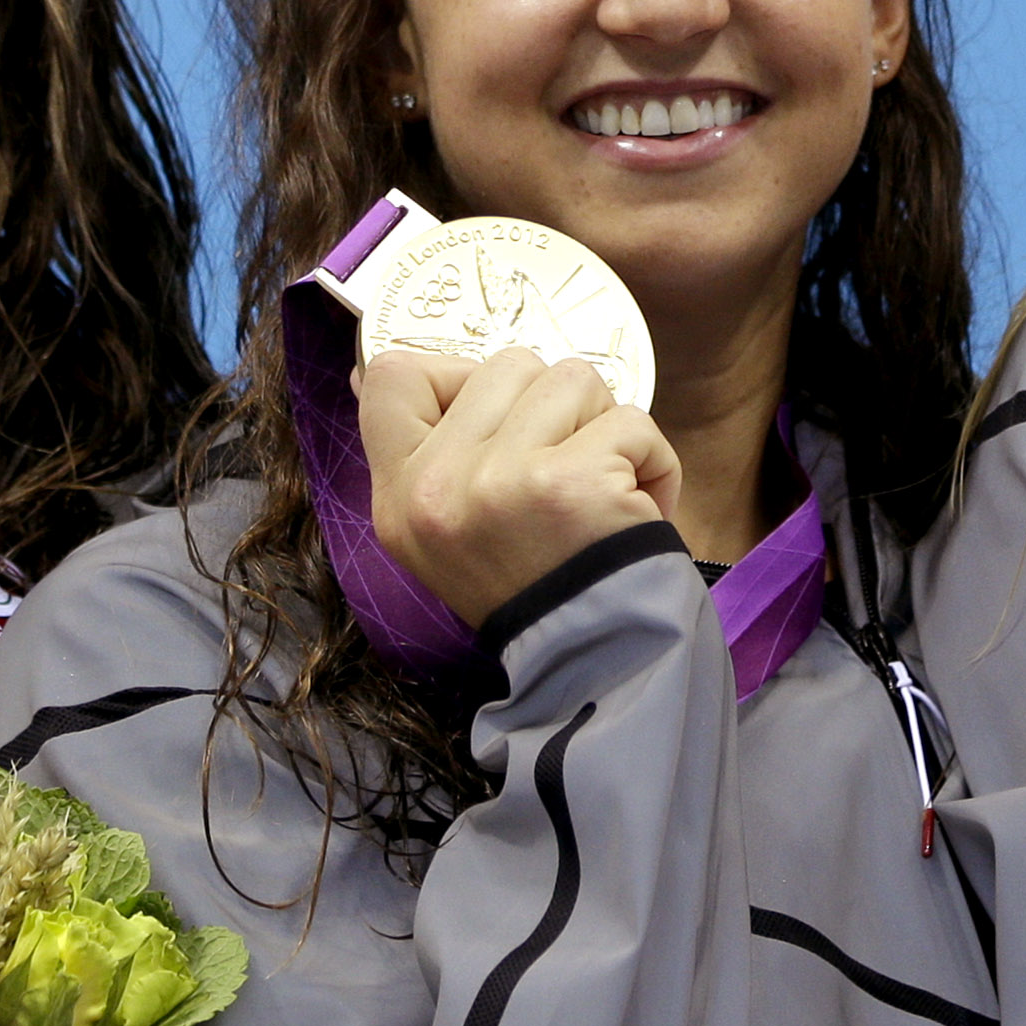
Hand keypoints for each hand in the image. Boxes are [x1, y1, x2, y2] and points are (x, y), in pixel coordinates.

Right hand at [355, 346, 682, 629]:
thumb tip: (372, 374)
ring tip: (600, 488)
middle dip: (553, 408)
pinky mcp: (569, 483)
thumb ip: (424, 450)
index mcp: (399, 494)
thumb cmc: (533, 585)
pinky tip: (639, 506)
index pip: (392, 378)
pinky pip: (632, 422)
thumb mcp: (439, 532)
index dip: (452, 374)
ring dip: (604, 427)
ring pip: (573, 379)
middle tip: (561, 473)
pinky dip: (653, 460)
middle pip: (505, 365)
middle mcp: (436, 485)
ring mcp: (500, 480)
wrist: (591, 660)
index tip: (496, 419)